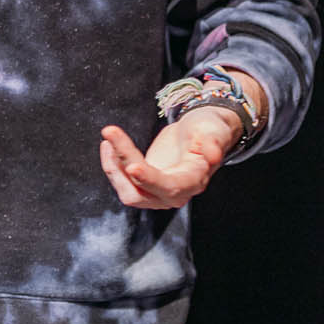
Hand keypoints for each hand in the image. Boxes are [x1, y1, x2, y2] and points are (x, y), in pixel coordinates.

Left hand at [98, 107, 242, 209]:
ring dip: (113, 166)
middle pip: (141, 191)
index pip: (171, 187)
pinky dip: (112, 165)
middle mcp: (176, 194)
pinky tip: (109, 144)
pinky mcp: (145, 187)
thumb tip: (214, 155)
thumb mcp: (213, 129)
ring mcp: (158, 193)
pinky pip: (123, 183)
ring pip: (128, 191)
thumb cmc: (208, 130)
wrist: (201, 133)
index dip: (150, 180)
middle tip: (110, 131)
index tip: (132, 166)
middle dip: (122, 164)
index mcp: (194, 181)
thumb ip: (213, 142)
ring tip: (109, 136)